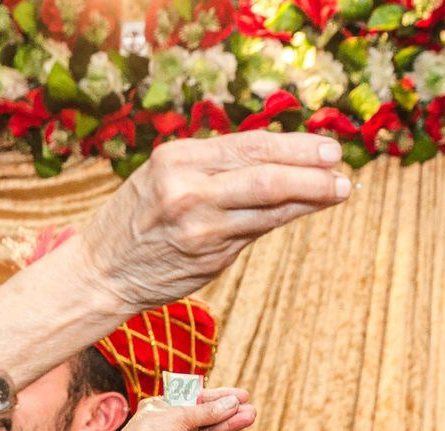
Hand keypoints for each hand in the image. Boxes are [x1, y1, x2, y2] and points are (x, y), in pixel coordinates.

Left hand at [56, 389, 254, 430]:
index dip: (221, 397)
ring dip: (225, 427)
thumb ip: (209, 411)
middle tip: (252, 410)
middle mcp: (172, 423)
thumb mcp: (182, 415)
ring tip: (248, 418)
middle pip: (207, 417)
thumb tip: (232, 404)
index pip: (199, 398)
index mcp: (166, 405)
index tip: (241, 395)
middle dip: (230, 414)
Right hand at [74, 133, 352, 310]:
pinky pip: (258, 232)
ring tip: (339, 189)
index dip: (293, 146)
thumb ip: (214, 167)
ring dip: (309, 197)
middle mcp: (188, 188)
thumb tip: (277, 158)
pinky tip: (307, 210)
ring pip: (267, 205)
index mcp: (178, 158)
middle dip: (309, 169)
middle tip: (341, 167)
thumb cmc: (139, 220)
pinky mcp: (208, 255)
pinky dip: (286, 218)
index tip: (326, 147)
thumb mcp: (166, 176)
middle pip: (264, 173)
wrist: (103, 271)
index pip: (249, 145)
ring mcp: (200, 225)